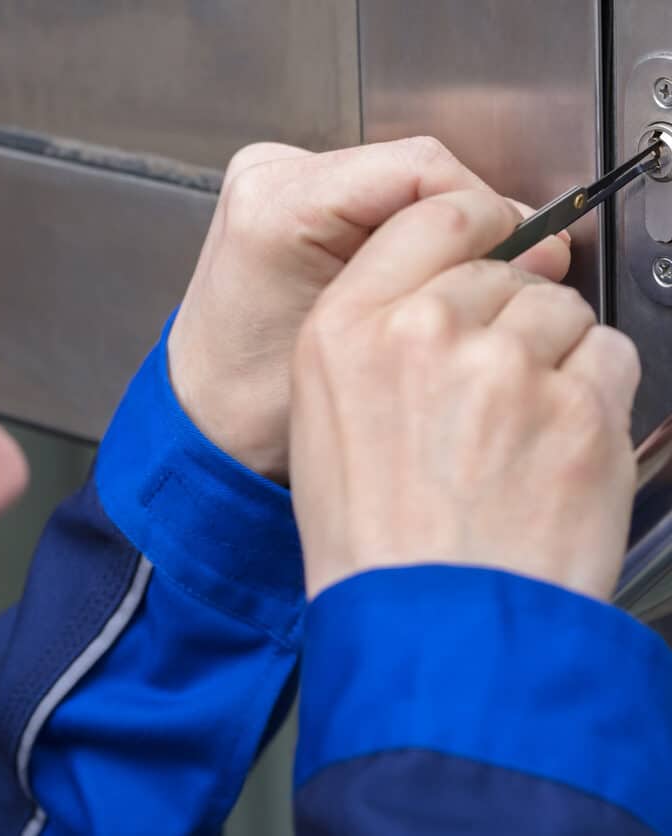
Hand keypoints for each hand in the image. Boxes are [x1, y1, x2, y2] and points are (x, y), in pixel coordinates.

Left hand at [168, 139, 570, 482]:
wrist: (205, 417)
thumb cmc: (258, 406)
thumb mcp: (359, 353)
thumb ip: (445, 293)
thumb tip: (537, 248)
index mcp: (279, 207)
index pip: (420, 170)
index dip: (487, 210)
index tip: (524, 253)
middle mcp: (271, 176)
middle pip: (414, 170)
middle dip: (471, 222)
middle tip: (513, 271)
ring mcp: (277, 179)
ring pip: (401, 182)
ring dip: (445, 227)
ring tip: (471, 281)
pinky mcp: (288, 196)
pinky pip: (376, 197)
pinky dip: (413, 230)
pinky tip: (428, 275)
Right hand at [290, 188, 639, 600]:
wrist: (428, 629)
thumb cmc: (370, 537)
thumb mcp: (322, 419)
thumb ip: (371, 335)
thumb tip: (435, 292)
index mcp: (346, 331)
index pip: (431, 216)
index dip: (473, 226)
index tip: (489, 241)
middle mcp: (424, 335)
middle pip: (505, 268)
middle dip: (507, 314)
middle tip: (493, 386)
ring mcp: (506, 370)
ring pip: (563, 310)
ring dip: (553, 354)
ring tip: (522, 428)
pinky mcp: (581, 413)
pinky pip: (611, 357)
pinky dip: (594, 392)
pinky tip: (555, 445)